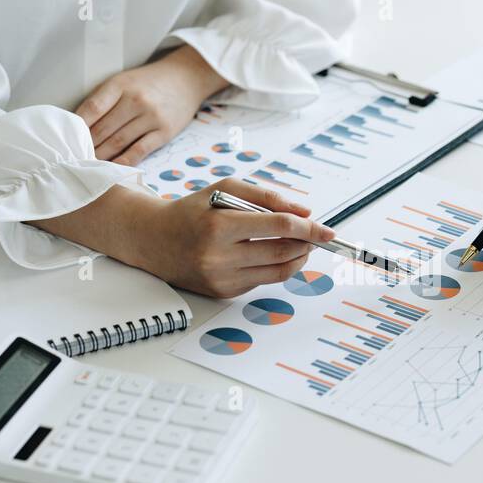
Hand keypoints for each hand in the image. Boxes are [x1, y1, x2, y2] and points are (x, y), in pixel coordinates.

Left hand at [77, 45, 228, 165]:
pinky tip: (113, 168)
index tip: (66, 138)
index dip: (77, 126)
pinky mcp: (164, 132)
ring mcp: (151, 117)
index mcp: (121, 84)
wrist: (185, 78)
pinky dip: (123, 161)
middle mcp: (136, 100)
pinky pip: (139, 151)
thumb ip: (104, 99)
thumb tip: (80, 125)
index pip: (93, 108)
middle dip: (87, 145)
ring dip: (101, 155)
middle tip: (73, 158)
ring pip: (118, 142)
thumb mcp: (124, 80)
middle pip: (103, 129)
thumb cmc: (148, 82)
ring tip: (88, 165)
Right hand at [135, 179, 334, 297]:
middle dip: (306, 243)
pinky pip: (263, 280)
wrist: (154, 240)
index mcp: (219, 226)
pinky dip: (276, 267)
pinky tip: (273, 253)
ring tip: (300, 244)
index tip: (327, 229)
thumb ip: (266, 196)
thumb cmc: (193, 211)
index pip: (278, 226)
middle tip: (315, 235)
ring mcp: (221, 278)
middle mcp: (218, 256)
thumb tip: (304, 211)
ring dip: (298, 257)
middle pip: (282, 251)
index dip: (308, 227)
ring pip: (278, 271)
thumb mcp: (225, 190)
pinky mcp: (223, 292)